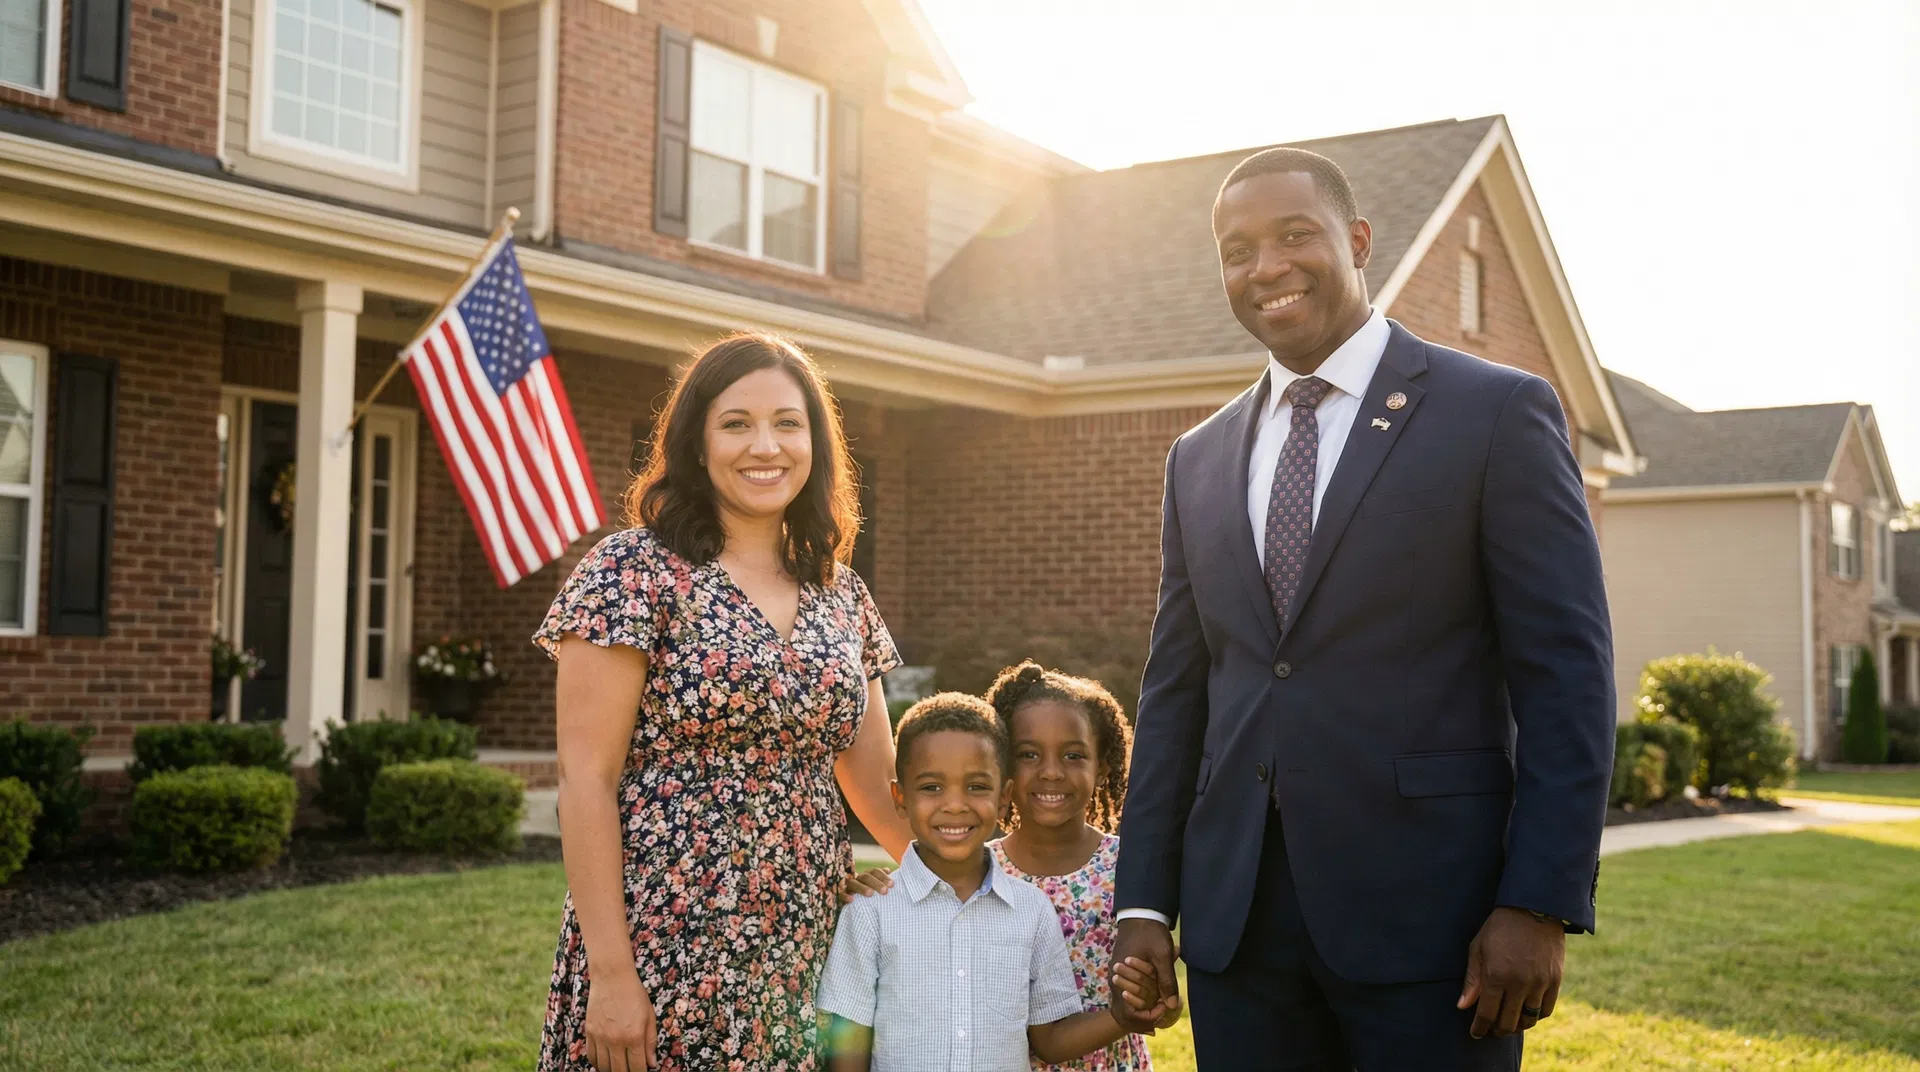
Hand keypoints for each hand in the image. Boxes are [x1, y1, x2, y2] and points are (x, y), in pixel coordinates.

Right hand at [584, 971, 658, 1070]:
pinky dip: (598, 1063)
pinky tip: (605, 1061)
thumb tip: (652, 1064)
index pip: (637, 1068)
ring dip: (611, 1070)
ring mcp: (600, 1037)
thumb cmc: (634, 994)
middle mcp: (616, 1040)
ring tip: (618, 1067)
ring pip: (603, 1067)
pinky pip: (591, 1056)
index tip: (641, 1071)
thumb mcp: (650, 1016)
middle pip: (618, 1071)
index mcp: (634, 1036)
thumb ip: (651, 1042)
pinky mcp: (589, 1032)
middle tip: (630, 1069)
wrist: (612, 977)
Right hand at [837, 866, 892, 903]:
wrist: (850, 909)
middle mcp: (857, 879)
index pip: (874, 872)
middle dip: (876, 883)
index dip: (883, 876)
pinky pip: (841, 895)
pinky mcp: (840, 897)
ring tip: (870, 894)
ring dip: (862, 888)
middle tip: (885, 891)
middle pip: (865, 877)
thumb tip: (890, 872)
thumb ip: (883, 882)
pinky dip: (846, 896)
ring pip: (853, 884)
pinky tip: (852, 900)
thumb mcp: (876, 890)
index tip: (892, 885)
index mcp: (866, 876)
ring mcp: (847, 887)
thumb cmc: (867, 897)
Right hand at [1109, 918, 1180, 1032]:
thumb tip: (1171, 1004)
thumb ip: (1167, 980)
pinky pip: (1127, 991)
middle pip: (1125, 1010)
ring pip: (1126, 1001)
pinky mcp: (1120, 970)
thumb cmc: (1151, 933)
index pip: (1128, 1011)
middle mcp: (1114, 977)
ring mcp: (1116, 974)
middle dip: (1143, 1016)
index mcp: (1120, 975)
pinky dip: (1140, 997)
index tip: (1164, 1009)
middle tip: (1162, 1013)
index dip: (1147, 1016)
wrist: (1140, 913)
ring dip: (1142, 1006)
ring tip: (1160, 1008)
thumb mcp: (1163, 955)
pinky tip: (1154, 997)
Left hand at [1457, 907, 1564, 1038]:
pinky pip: (1546, 1010)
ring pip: (1528, 1020)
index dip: (1480, 1028)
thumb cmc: (1500, 927)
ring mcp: (1539, 983)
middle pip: (1508, 1022)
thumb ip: (1472, 980)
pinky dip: (1536, 1016)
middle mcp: (1518, 983)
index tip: (1476, 1033)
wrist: (1533, 908)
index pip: (1487, 1014)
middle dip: (1497, 1031)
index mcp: (1495, 975)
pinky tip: (1527, 1013)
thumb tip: (1463, 1006)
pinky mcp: (1555, 980)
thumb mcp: (1478, 948)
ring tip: (1509, 1023)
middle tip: (1492, 1031)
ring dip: (1517, 1026)